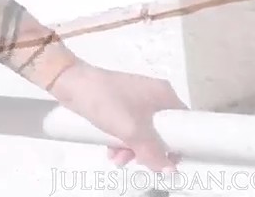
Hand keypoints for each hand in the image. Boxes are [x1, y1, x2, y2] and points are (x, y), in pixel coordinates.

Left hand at [50, 62, 188, 172]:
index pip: (184, 123)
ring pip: (142, 131)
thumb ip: (152, 152)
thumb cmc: (105, 101)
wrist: (69, 82)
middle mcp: (153, 95)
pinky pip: (127, 127)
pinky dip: (121, 140)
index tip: (168, 161)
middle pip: (162, 131)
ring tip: (117, 159)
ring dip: (132, 149)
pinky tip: (111, 152)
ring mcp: (134, 99)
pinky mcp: (118, 104)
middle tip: (138, 161)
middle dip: (149, 150)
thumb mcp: (132, 129)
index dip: (179, 144)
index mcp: (164, 95)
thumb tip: (170, 171)